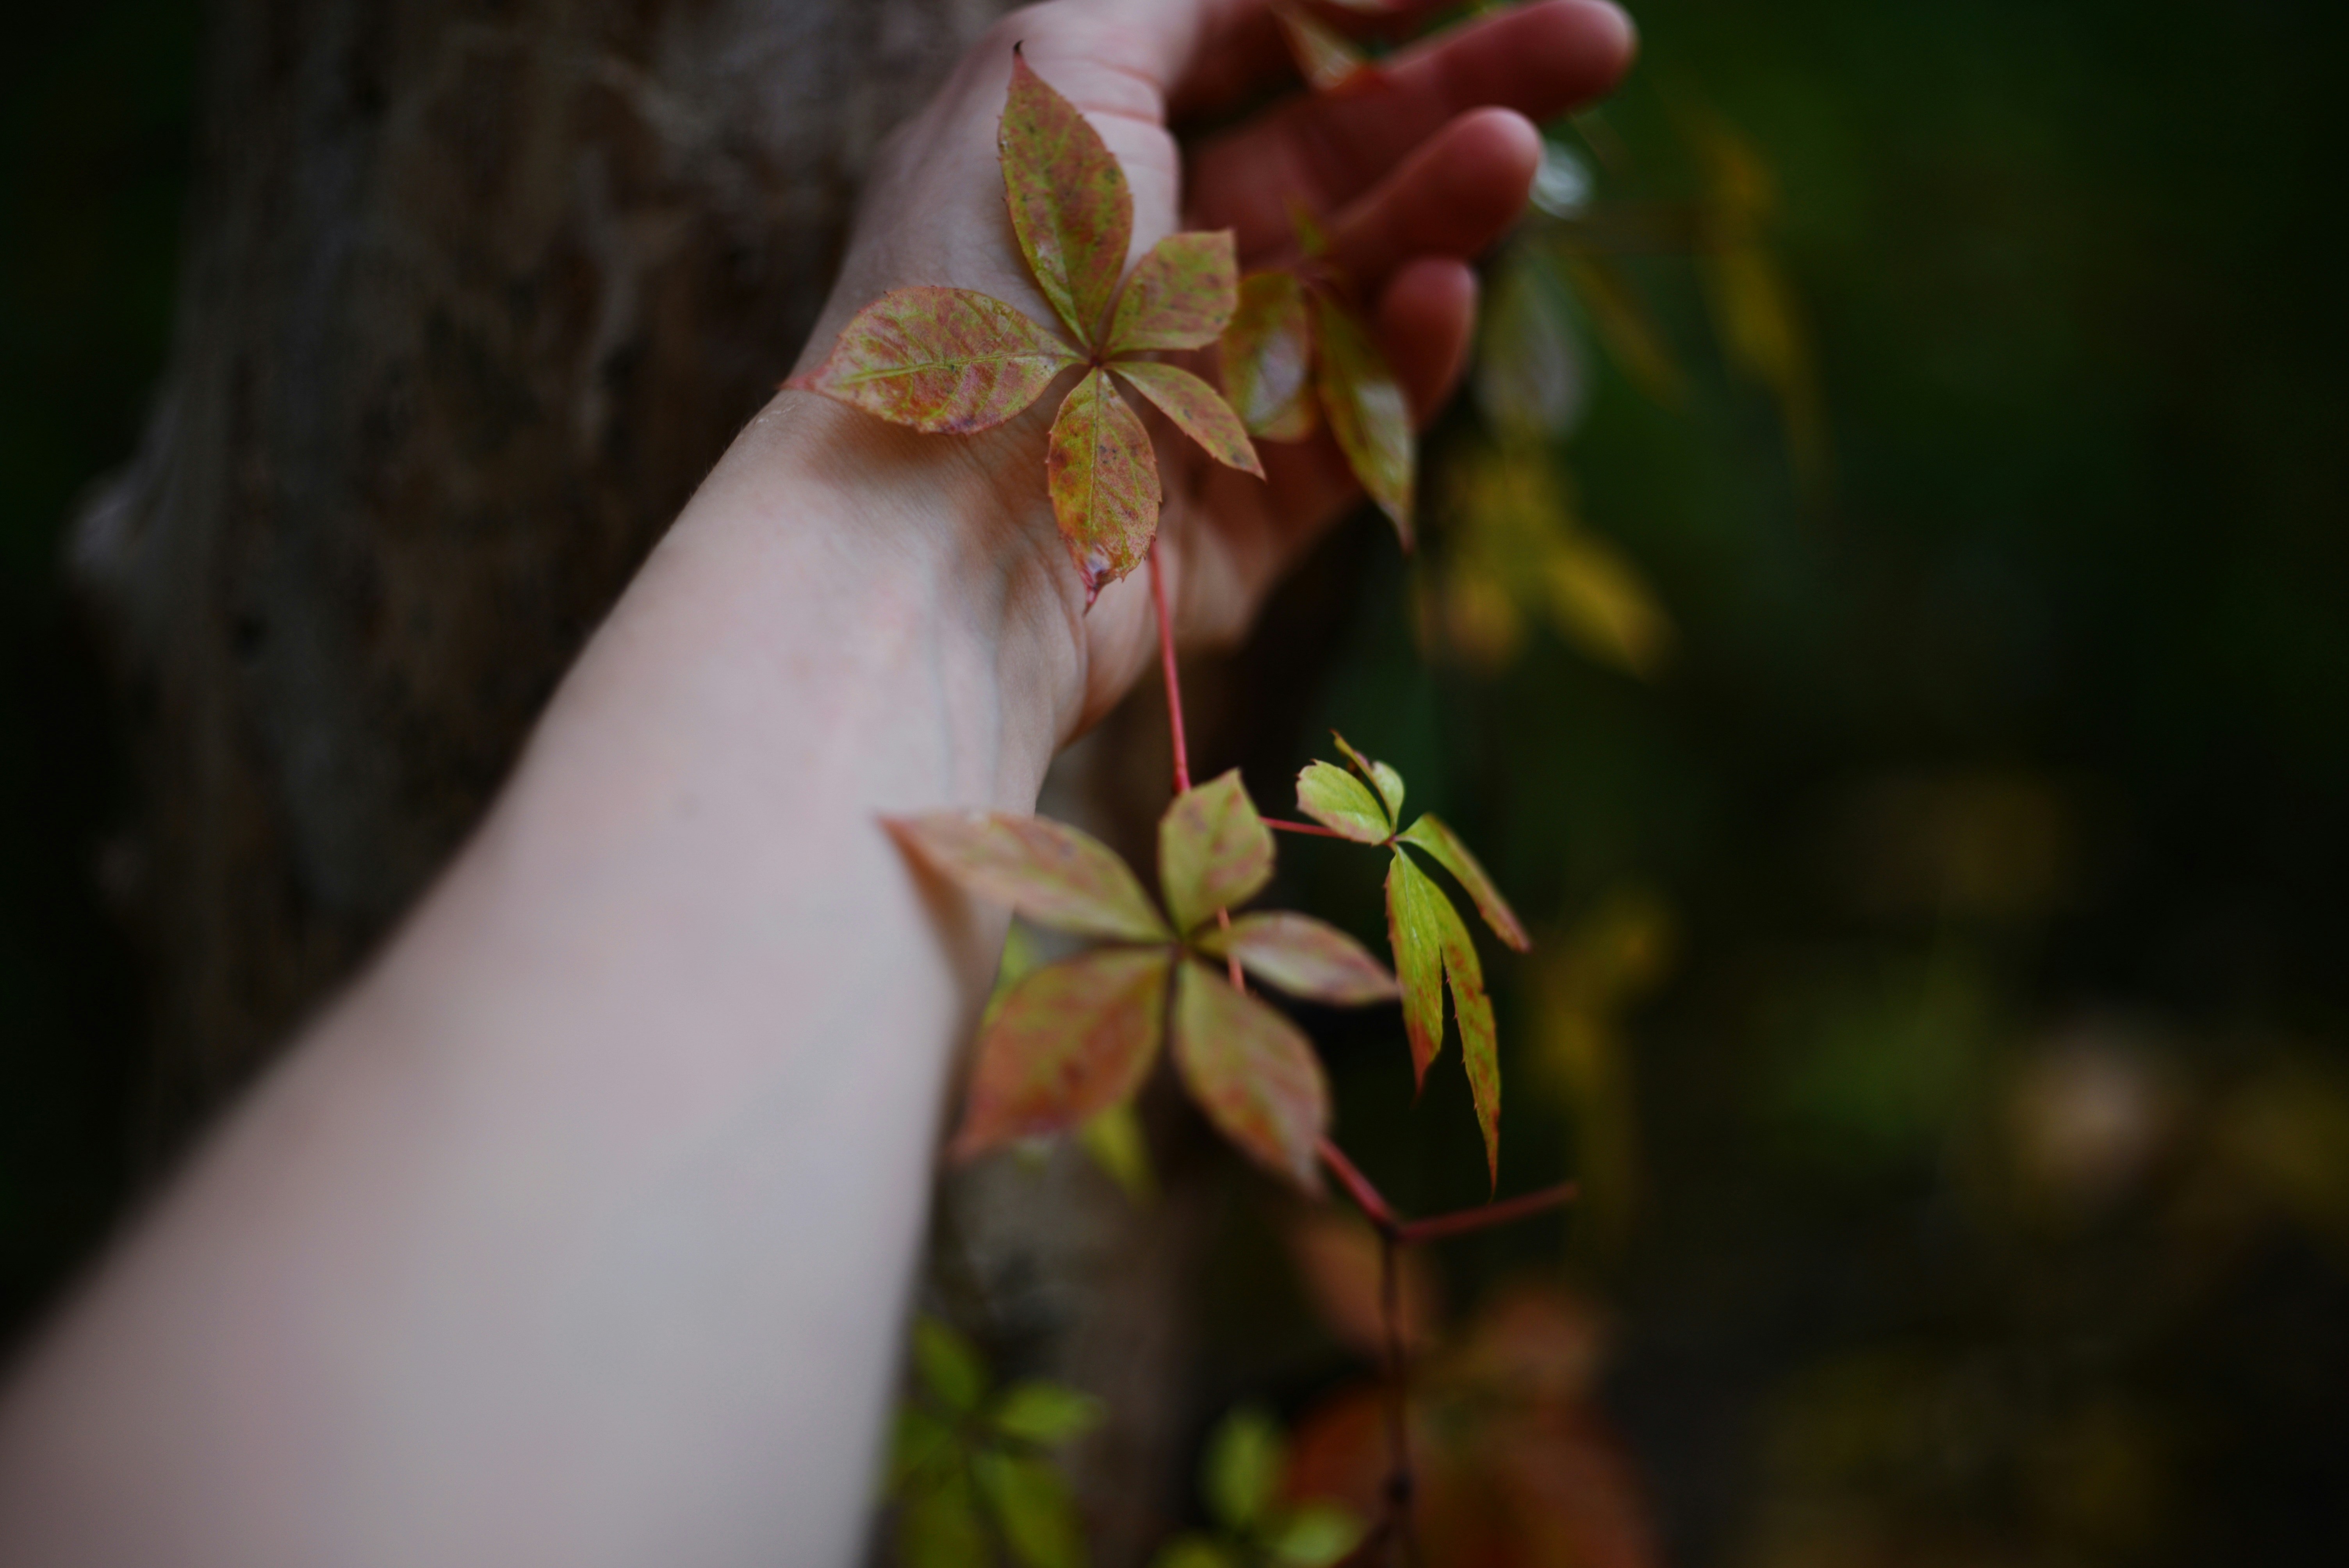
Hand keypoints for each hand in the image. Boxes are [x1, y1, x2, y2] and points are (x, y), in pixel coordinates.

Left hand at [790, 0, 1635, 732]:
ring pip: (1361, 293)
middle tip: (1599, 41)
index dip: (1364, 12)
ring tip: (1515, 150)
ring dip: (1445, 209)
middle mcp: (1146, 278)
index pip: (1257, 65)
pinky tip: (1445, 292)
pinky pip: (1354, 434)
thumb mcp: (1049, 68)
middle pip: (1338, 165)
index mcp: (1093, 163)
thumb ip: (1176, 0)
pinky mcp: (1241, 524)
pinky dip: (1403, 363)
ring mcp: (1198, 402)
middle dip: (1464, 90)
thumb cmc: (979, 285)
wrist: (935, 535)